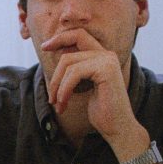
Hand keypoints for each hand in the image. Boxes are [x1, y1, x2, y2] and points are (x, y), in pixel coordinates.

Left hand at [39, 27, 143, 145]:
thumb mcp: (85, 86)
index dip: (61, 37)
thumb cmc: (102, 111)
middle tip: (50, 94)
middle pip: (71, 46)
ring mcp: (107, 60)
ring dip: (58, 85)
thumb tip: (60, 56)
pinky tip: (63, 104)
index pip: (79, 35)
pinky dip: (64, 89)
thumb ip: (76, 70)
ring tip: (57, 104)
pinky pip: (74, 73)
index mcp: (103, 56)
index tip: (45, 47)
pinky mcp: (106, 70)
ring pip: (69, 62)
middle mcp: (107, 54)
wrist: (117, 128)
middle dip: (56, 68)